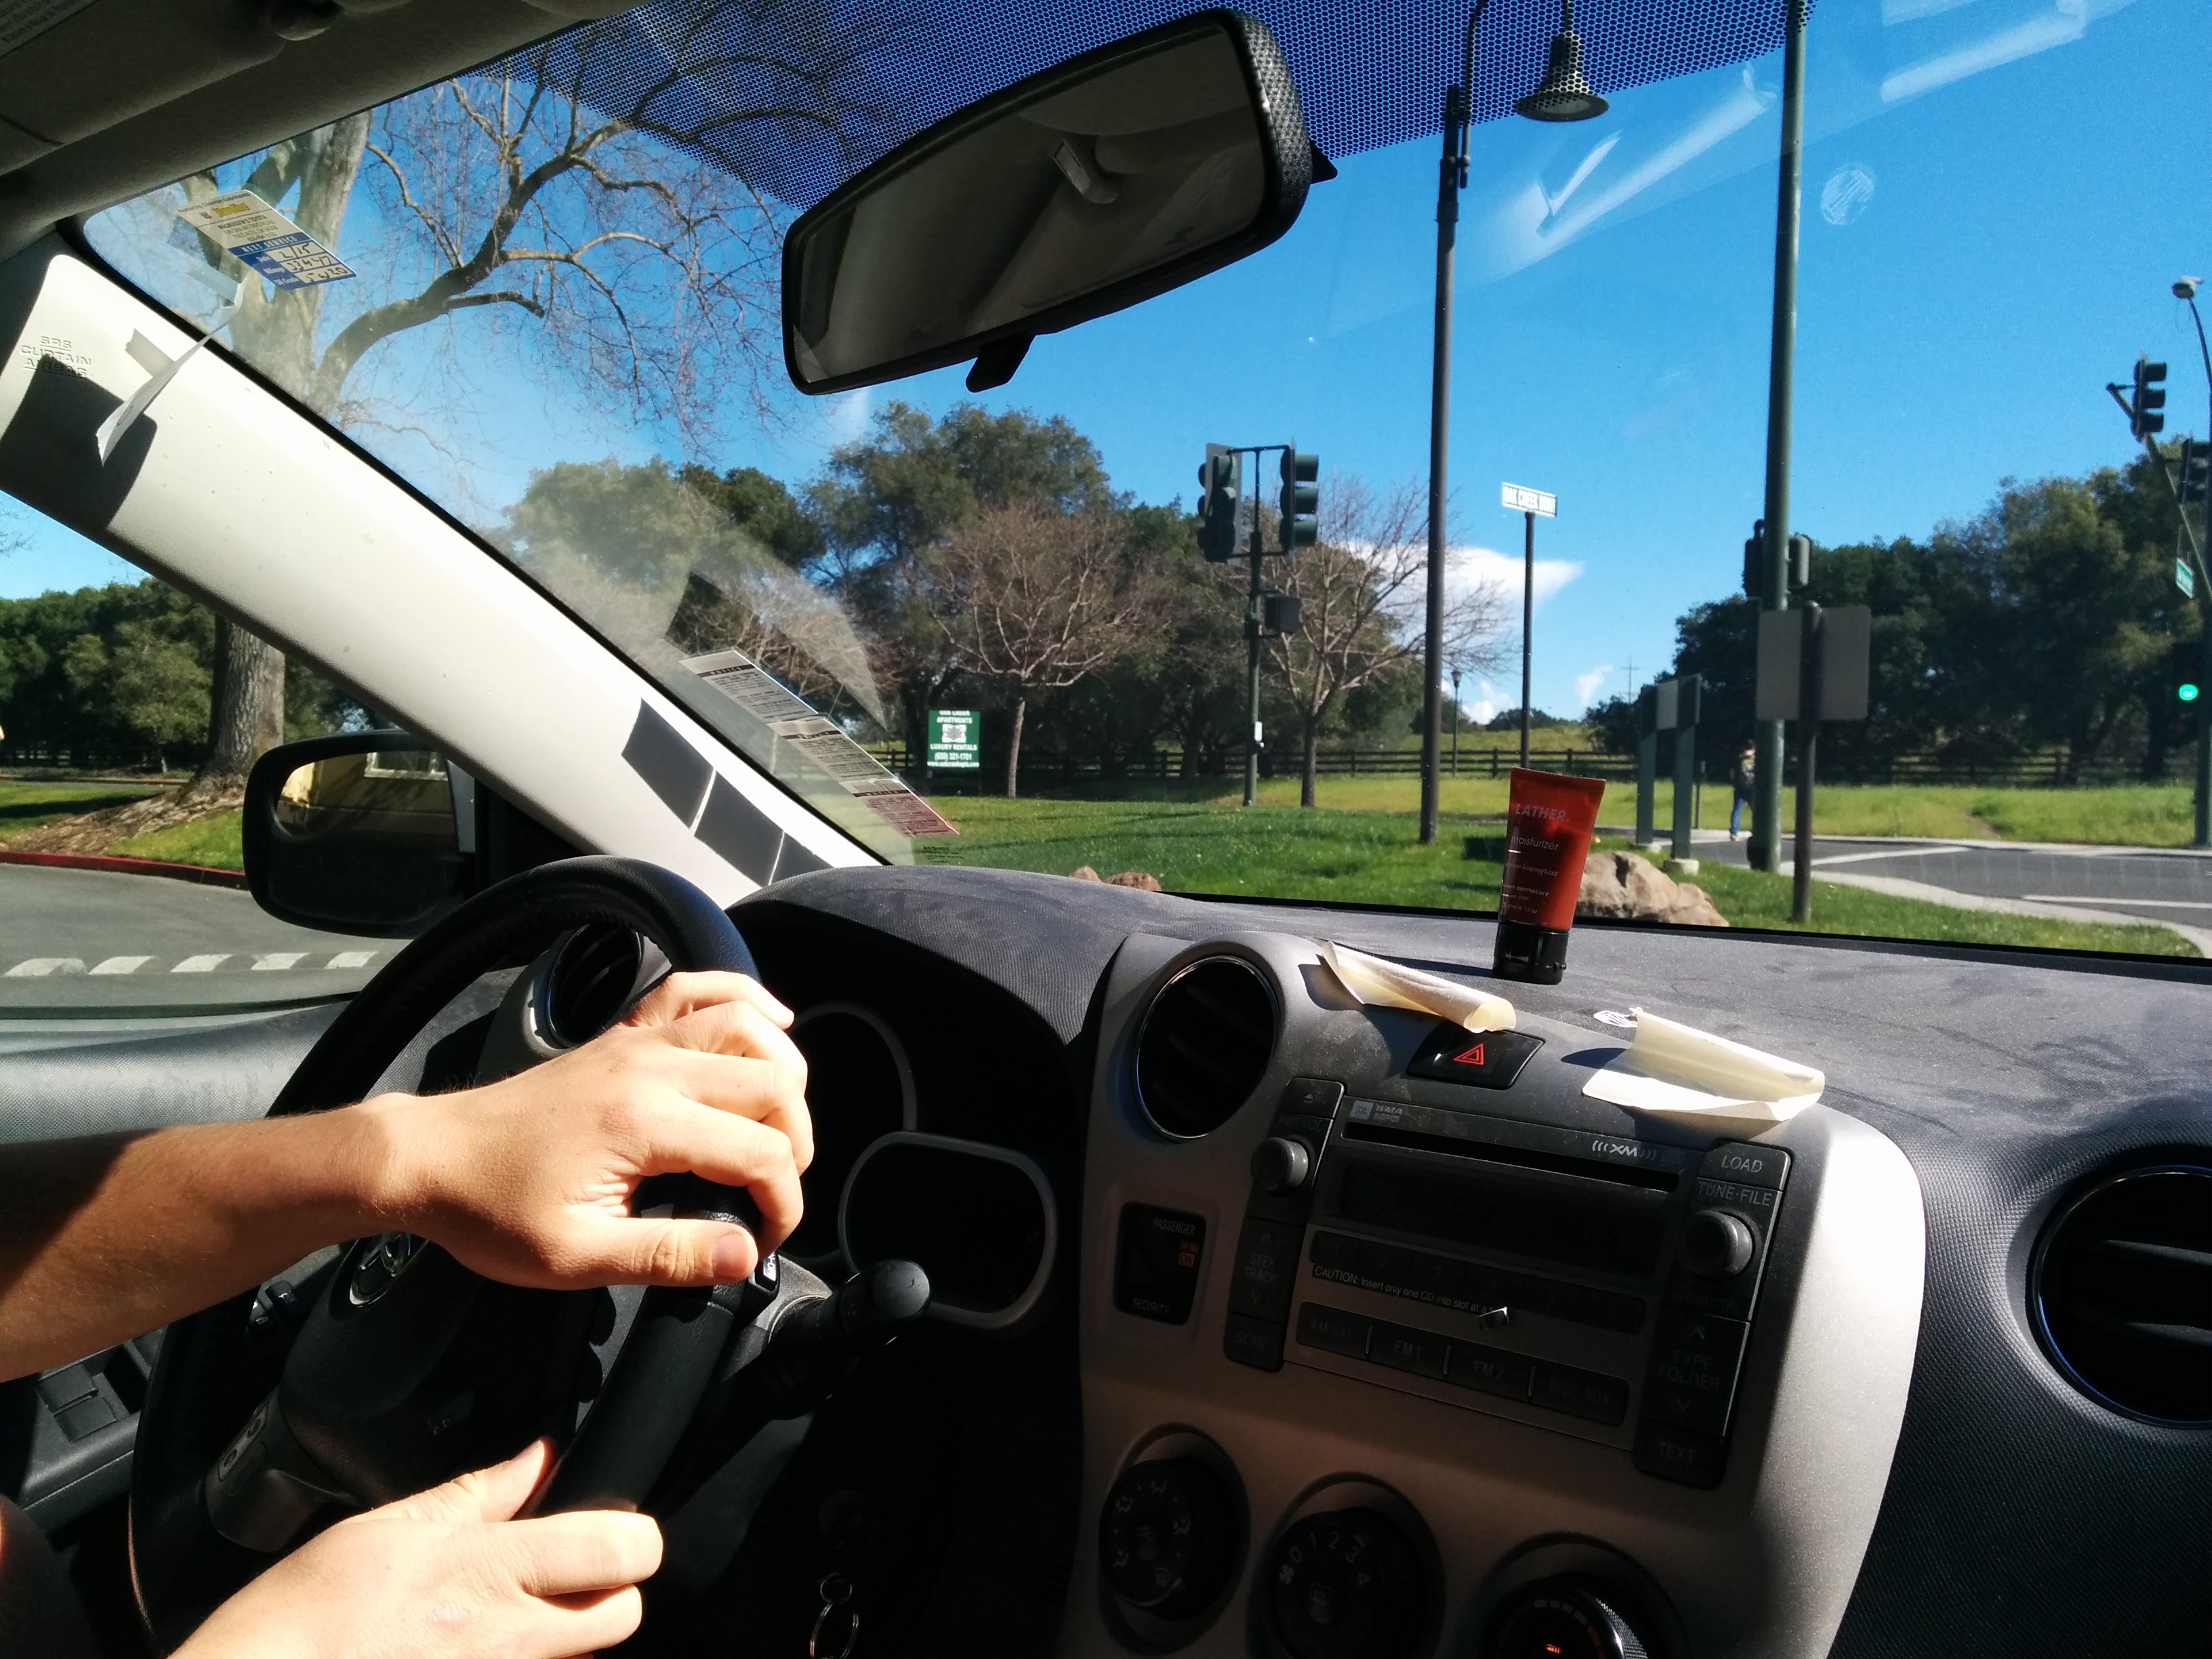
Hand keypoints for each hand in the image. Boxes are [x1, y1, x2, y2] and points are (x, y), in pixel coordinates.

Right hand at [177, 1440, 655, 1658]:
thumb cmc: (301, 1619)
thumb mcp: (389, 1529)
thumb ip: (478, 1493)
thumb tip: (539, 1456)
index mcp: (486, 1570)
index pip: (622, 1549)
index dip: (630, 1538)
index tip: (609, 1532)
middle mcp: (506, 1638)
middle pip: (624, 1615)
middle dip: (608, 1594)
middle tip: (562, 1583)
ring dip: (561, 1641)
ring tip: (498, 1624)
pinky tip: (473, 1654)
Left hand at [368, 971, 811, 1288]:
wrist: (429, 1160)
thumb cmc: (493, 1211)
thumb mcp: (577, 1257)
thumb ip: (668, 1255)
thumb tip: (742, 1256)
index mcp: (645, 1123)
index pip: (761, 1153)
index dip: (783, 1204)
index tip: (763, 1241)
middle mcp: (651, 1067)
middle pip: (774, 1083)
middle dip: (795, 1144)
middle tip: (770, 1194)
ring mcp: (638, 1042)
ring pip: (750, 1027)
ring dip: (783, 1075)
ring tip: (776, 1129)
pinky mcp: (624, 1035)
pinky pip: (697, 990)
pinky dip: (745, 997)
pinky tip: (771, 1021)